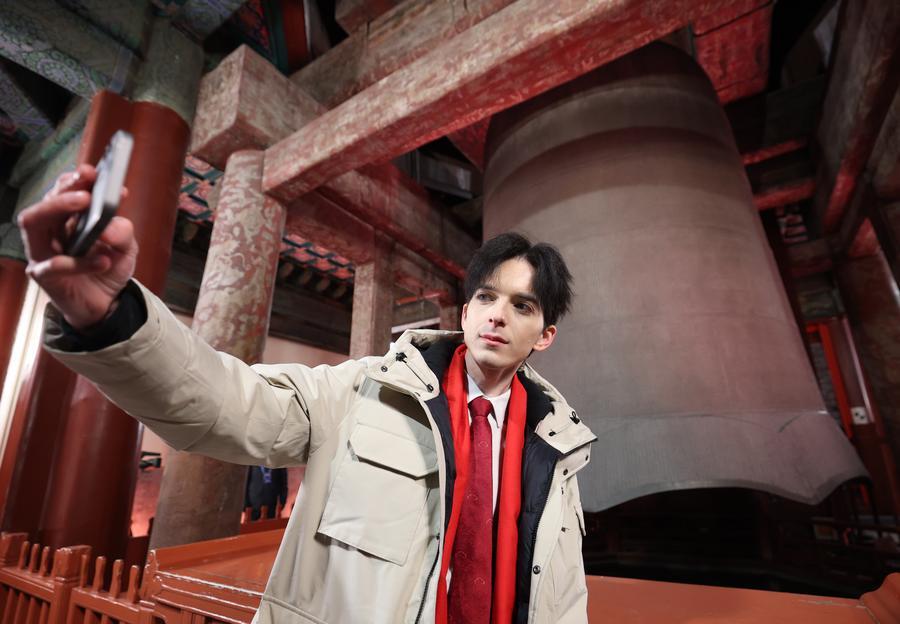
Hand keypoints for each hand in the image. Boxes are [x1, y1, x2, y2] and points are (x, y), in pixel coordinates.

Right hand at [18, 163, 137, 329]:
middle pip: (45, 201)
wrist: (106, 304)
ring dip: (57, 208)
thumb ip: (123, 231)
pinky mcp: (43, 276)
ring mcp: (42, 251)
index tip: (94, 172)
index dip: (76, 179)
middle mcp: (50, 230)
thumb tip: (110, 225)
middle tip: (86, 186)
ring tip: (85, 202)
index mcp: (68, 217)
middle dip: (64, 189)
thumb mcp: (127, 247)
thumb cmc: (109, 267)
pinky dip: (79, 262)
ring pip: (33, 223)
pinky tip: (103, 261)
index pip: (63, 191)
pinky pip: (53, 264)